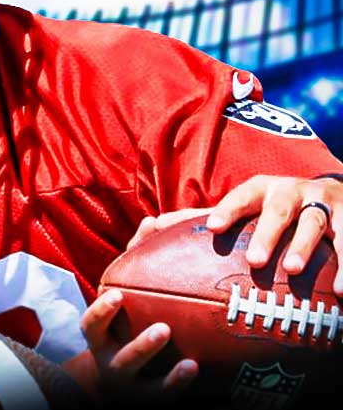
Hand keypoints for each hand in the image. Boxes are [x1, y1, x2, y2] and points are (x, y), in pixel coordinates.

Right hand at [68, 210, 206, 403]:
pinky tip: (194, 367)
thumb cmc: (124, 325)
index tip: (116, 297)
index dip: (101, 312)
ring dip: (157, 361)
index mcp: (100, 335)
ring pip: (139, 377)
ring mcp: (128, 382)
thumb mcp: (123, 299)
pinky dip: (176, 382)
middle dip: (138, 345)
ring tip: (183, 352)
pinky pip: (161, 394)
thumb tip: (152, 221)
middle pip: (117, 355)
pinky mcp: (147, 399)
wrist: (121, 380)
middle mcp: (109, 359)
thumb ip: (133, 263)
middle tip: (163, 329)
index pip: (92, 325)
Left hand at [205, 175, 342, 294]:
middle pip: (278, 211)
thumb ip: (206, 215)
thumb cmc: (276, 205)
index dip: (228, 209)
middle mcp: (292, 192)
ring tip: (292, 271)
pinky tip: (341, 289)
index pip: (242, 196)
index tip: (214, 227)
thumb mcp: (247, 204)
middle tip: (254, 261)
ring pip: (314, 222)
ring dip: (304, 246)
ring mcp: (323, 203)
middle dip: (267, 234)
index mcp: (262, 188)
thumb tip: (154, 223)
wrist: (335, 193)